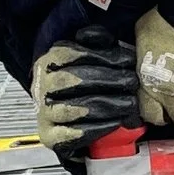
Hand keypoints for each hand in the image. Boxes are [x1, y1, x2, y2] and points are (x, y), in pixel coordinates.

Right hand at [32, 29, 142, 150]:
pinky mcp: (49, 136)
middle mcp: (42, 86)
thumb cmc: (82, 82)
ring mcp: (43, 112)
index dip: (102, 57)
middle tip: (131, 82)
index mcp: (49, 62)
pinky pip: (72, 134)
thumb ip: (96, 42)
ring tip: (128, 104)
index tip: (127, 61)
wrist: (65, 116)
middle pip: (72, 81)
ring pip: (73, 109)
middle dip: (106, 80)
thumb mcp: (88, 55)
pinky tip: (115, 123)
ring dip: (105, 106)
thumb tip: (105, 38)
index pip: (72, 55)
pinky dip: (96, 129)